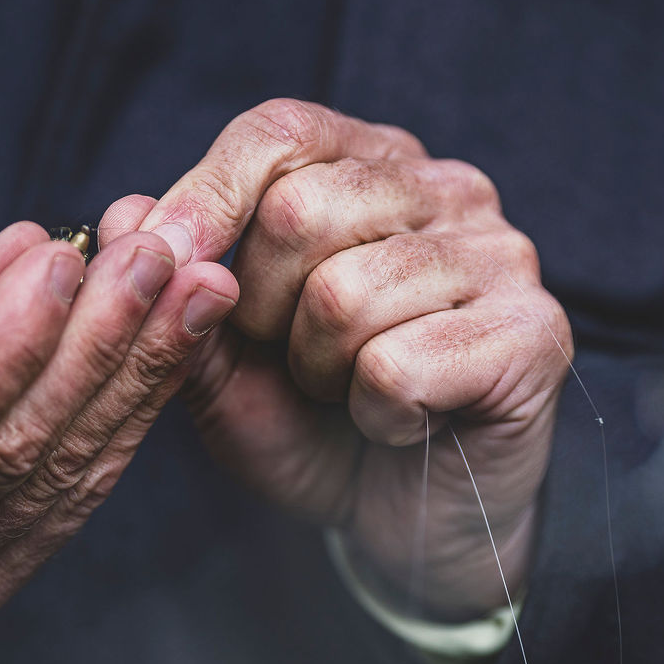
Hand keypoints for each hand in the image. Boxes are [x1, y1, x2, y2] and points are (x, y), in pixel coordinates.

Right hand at [0, 212, 237, 628]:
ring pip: (58, 481)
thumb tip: (33, 253)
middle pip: (13, 451)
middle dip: (103, 345)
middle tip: (164, 261)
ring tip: (192, 297)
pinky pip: (71, 506)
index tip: (70, 259)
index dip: (15, 339)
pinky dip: (125, 426)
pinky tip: (166, 359)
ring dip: (138, 381)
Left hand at [103, 100, 573, 618]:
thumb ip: (178, 295)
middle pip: (301, 208)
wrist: (412, 531)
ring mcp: (502, 255)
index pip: (282, 131)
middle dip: (261, 310)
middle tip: (291, 364)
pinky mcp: (536, 332)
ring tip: (347, 396)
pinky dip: (374, 416)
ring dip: (319, 374)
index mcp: (374, 167)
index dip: (208, 197)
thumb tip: (127, 212)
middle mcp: (449, 191)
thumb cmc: (321, 435)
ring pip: (345, 294)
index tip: (162, 264)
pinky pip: (398, 365)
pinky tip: (401, 424)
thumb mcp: (225, 369)